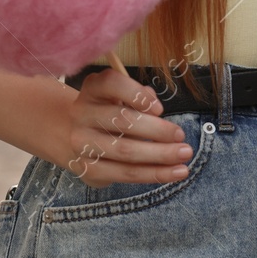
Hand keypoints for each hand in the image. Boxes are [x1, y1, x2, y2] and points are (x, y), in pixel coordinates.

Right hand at [50, 69, 192, 187]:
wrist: (72, 135)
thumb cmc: (107, 111)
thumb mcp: (118, 96)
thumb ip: (138, 96)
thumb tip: (155, 107)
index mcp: (92, 88)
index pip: (111, 83)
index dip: (137, 95)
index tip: (160, 108)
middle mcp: (82, 113)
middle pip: (122, 121)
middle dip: (157, 130)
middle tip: (181, 136)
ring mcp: (82, 143)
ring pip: (125, 151)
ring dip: (160, 155)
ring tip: (184, 156)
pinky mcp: (88, 169)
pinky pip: (125, 174)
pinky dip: (154, 174)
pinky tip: (174, 172)